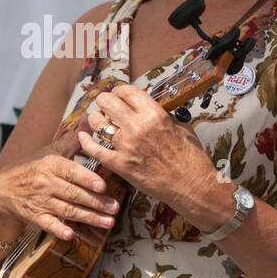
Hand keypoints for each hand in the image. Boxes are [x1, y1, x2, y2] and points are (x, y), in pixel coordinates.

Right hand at [0, 129, 119, 243]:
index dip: (86, 179)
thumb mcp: (50, 151)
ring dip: (88, 217)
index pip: (70, 171)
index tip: (102, 185)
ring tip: (108, 222)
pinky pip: (47, 224)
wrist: (3, 189)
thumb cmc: (33, 168)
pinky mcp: (35, 217)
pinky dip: (58, 229)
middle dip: (96, 202)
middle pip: (73, 193)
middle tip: (114, 207)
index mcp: (50, 164)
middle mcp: (45, 183)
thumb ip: (74, 138)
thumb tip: (93, 117)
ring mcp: (40, 201)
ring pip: (66, 210)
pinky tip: (70, 235)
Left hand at [76, 84, 213, 208]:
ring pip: (98, 123)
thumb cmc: (191, 159)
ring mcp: (127, 147)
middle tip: (105, 103)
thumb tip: (151, 107)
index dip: (120, 90)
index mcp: (155, 115)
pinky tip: (83, 136)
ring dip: (95, 118)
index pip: (128, 91)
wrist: (193, 187)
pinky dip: (86, 141)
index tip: (119, 93)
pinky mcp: (121, 165)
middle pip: (108, 102)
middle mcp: (138, 128)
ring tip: (97, 118)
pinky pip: (95, 150)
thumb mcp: (182, 127)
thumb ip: (164, 114)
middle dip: (104, 100)